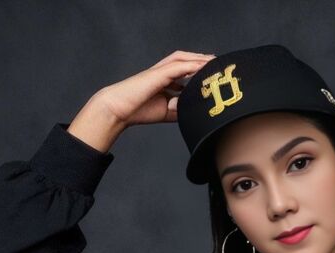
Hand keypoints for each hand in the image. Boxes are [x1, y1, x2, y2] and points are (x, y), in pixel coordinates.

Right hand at [92, 49, 215, 126]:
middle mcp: (162, 73)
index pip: (183, 71)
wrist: (119, 109)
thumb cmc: (138, 111)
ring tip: (212, 61)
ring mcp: (159, 71)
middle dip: (200, 60)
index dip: (197, 70)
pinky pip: (179, 66)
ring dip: (198, 58)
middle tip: (215, 63)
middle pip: (184, 60)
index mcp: (163, 81)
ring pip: (182, 59)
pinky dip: (192, 65)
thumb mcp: (166, 111)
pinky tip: (203, 67)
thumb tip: (195, 111)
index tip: (210, 74)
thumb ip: (180, 108)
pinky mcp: (158, 73)